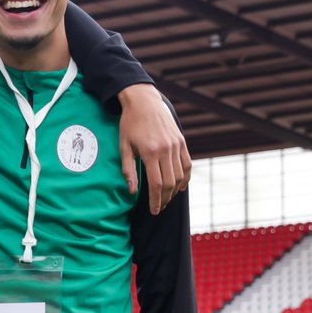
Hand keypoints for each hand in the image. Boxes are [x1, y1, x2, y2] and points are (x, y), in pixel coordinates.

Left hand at [117, 83, 190, 214]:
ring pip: (180, 175)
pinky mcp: (181, 141)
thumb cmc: (130, 124)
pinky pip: (187, 164)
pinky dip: (186, 178)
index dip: (156, 200)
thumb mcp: (124, 146)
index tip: (154, 210)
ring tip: (167, 199)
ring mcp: (176, 145)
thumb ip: (128, 170)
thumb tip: (132, 191)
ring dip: (175, 190)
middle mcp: (166, 149)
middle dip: (165, 199)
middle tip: (159, 208)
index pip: (156, 184)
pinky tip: (181, 187)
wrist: (143, 101)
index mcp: (150, 152)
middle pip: (170, 183)